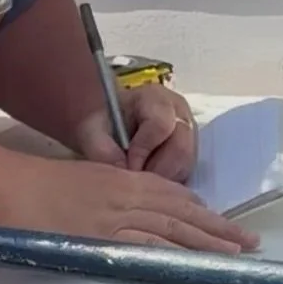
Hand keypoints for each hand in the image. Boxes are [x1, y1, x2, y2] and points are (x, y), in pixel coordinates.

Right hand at [0, 153, 256, 255]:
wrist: (4, 187)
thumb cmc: (29, 185)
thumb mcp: (75, 181)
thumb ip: (99, 195)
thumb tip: (109, 217)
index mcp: (117, 179)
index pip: (169, 193)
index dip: (198, 209)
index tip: (219, 221)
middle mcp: (123, 193)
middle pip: (180, 210)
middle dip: (216, 226)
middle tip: (247, 241)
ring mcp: (114, 215)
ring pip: (172, 227)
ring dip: (205, 242)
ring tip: (235, 254)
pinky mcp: (102, 236)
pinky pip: (145, 244)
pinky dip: (171, 252)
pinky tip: (191, 262)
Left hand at [71, 84, 196, 183]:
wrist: (109, 130)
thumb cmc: (102, 126)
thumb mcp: (90, 132)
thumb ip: (102, 149)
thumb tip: (124, 171)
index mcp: (155, 98)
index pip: (160, 124)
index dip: (144, 149)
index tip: (127, 166)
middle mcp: (179, 114)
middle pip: (181, 148)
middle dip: (157, 171)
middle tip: (135, 183)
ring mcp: (189, 134)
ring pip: (186, 165)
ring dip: (164, 180)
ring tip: (140, 184)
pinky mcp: (191, 154)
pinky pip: (187, 174)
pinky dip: (169, 184)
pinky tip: (150, 184)